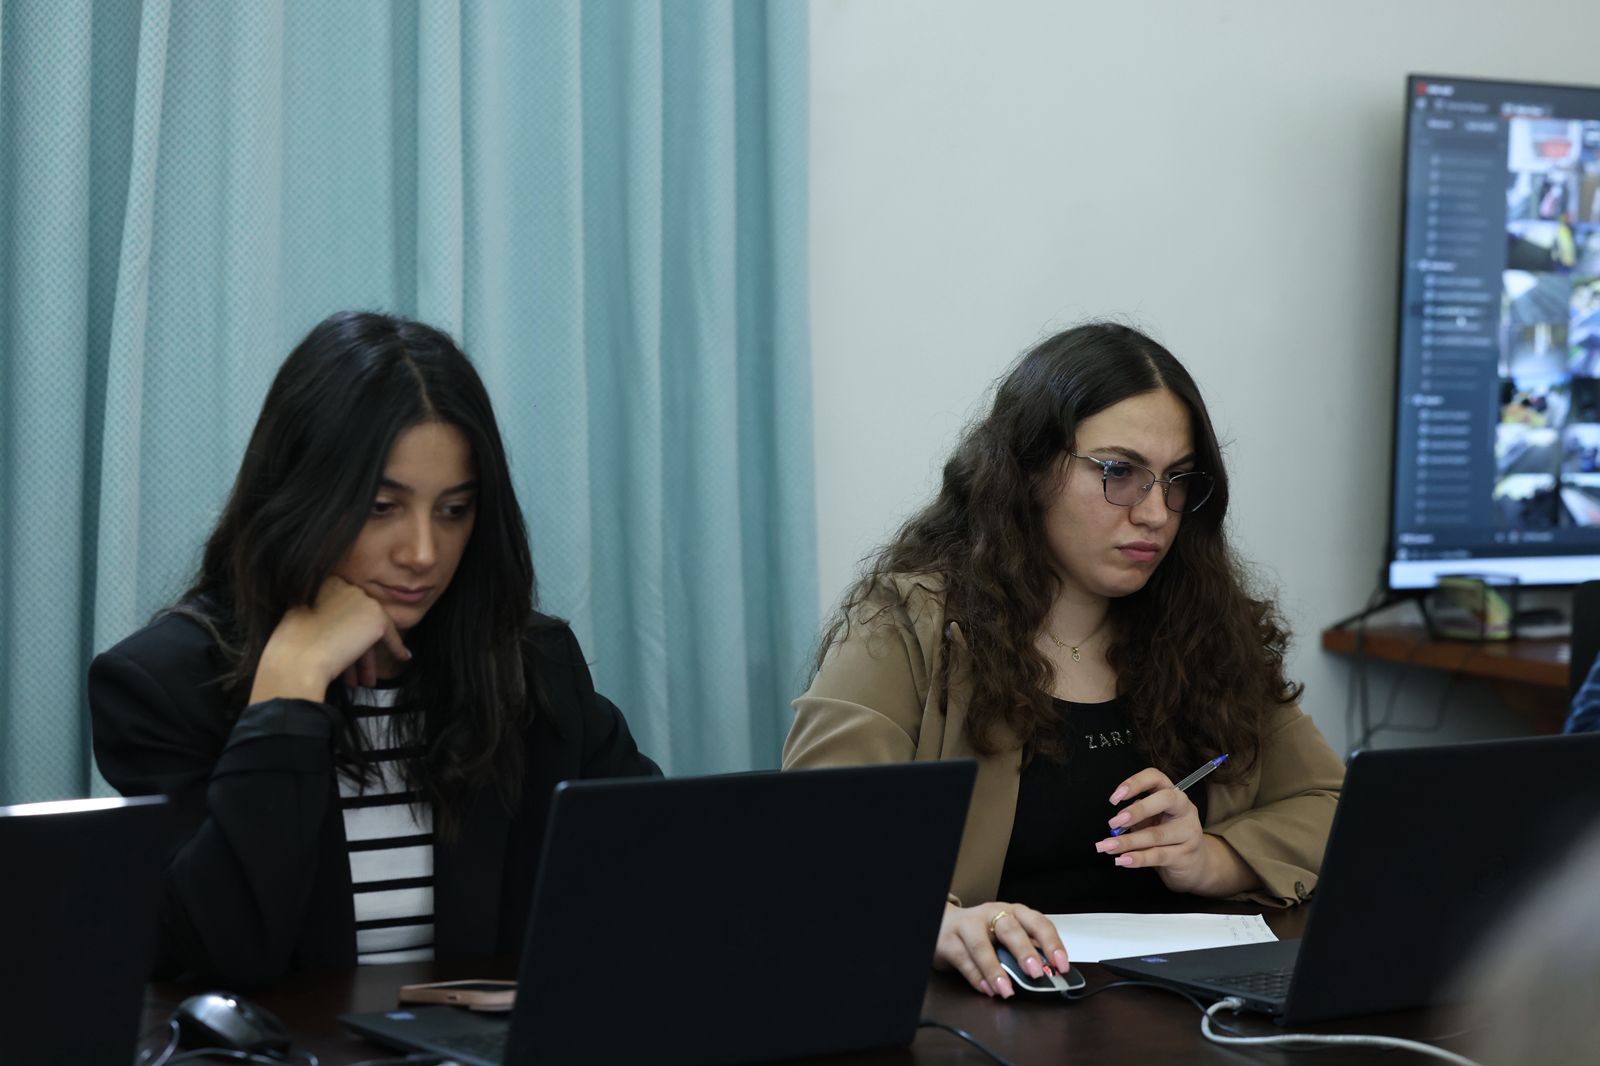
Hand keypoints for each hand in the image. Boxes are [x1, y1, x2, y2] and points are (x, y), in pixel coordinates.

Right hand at [248, 576, 410, 703]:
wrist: (296, 660)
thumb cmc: (291, 647)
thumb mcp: (302, 619)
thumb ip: (321, 615)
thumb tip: (339, 628)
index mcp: (323, 582)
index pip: (342, 608)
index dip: (343, 633)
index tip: (341, 649)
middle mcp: (345, 585)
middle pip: (357, 620)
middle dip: (356, 649)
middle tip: (355, 674)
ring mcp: (362, 600)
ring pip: (369, 631)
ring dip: (367, 658)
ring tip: (365, 681)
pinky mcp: (376, 617)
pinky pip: (390, 636)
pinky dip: (396, 648)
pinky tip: (402, 658)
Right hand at [933, 901, 1068, 998]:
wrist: (944, 923)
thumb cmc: (983, 932)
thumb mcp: (1006, 936)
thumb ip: (1024, 952)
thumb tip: (1048, 976)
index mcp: (1013, 912)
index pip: (1037, 922)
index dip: (1052, 943)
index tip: (1061, 965)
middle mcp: (991, 914)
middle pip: (1010, 929)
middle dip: (1024, 952)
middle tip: (1035, 973)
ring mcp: (968, 925)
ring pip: (981, 945)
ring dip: (995, 970)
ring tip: (1007, 990)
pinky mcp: (949, 940)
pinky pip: (963, 959)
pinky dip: (976, 977)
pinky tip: (987, 989)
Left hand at [1095, 766, 1209, 892]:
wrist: (1195, 865)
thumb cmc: (1168, 837)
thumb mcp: (1153, 821)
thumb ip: (1137, 817)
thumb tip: (1116, 822)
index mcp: (1173, 795)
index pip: (1156, 778)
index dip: (1135, 783)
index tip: (1115, 798)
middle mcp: (1185, 810)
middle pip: (1165, 800)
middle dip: (1138, 810)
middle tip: (1114, 822)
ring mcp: (1189, 832)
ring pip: (1157, 834)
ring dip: (1128, 841)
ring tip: (1107, 846)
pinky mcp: (1186, 856)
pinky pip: (1158, 856)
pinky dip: (1138, 858)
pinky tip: (1122, 860)